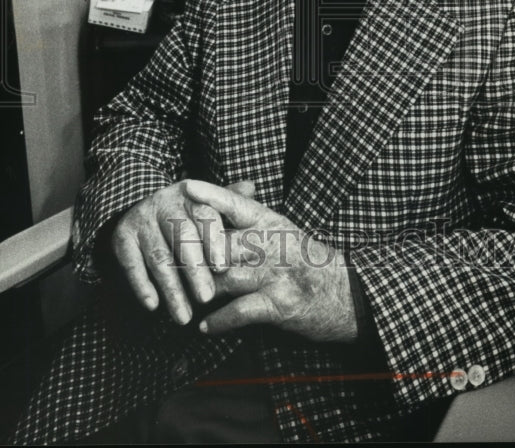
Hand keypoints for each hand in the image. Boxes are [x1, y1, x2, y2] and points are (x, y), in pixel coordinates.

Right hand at [111, 179, 254, 324]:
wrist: (141, 213)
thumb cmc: (185, 216)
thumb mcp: (205, 205)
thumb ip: (228, 201)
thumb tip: (251, 187)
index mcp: (189, 195)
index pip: (204, 214)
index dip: (214, 241)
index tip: (222, 268)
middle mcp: (163, 204)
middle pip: (181, 237)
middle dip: (195, 270)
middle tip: (206, 298)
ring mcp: (141, 220)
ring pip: (158, 257)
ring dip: (172, 289)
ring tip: (184, 317)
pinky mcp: (122, 238)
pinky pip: (131, 264)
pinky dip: (142, 286)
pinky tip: (153, 305)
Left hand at [184, 179, 356, 342]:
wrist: (348, 295)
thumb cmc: (309, 262)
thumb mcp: (284, 232)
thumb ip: (251, 220)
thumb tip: (217, 204)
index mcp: (271, 223)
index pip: (237, 204)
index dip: (211, 195)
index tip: (186, 188)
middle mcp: (271, 244)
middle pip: (221, 242)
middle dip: (192, 252)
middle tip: (165, 256)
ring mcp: (275, 274)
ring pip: (225, 276)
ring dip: (198, 289)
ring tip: (176, 297)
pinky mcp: (279, 304)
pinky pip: (241, 311)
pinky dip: (220, 320)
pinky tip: (204, 326)